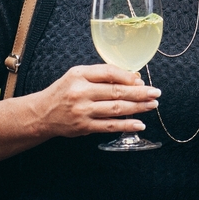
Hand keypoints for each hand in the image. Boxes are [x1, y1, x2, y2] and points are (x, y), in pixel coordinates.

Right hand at [33, 64, 160, 138]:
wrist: (42, 114)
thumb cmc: (64, 91)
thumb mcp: (78, 75)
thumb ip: (102, 75)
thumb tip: (132, 78)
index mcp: (79, 75)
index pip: (108, 72)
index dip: (127, 77)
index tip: (141, 81)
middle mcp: (80, 92)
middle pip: (116, 91)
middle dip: (139, 93)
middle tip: (156, 93)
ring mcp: (82, 111)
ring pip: (115, 109)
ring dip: (137, 107)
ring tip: (152, 105)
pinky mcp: (84, 127)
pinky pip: (109, 126)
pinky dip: (126, 125)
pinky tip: (139, 123)